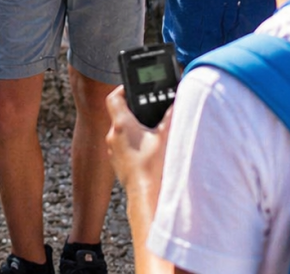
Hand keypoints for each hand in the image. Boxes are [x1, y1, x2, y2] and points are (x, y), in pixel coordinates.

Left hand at [105, 84, 170, 203]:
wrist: (147, 200)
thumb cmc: (154, 169)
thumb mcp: (166, 137)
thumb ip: (170, 116)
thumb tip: (176, 102)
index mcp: (121, 125)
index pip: (114, 98)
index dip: (124, 89)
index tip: (134, 88)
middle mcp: (113, 137)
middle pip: (120, 115)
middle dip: (135, 112)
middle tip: (151, 110)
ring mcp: (114, 152)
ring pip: (123, 132)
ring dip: (135, 130)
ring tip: (153, 132)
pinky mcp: (119, 165)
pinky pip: (124, 147)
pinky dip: (135, 145)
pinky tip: (149, 151)